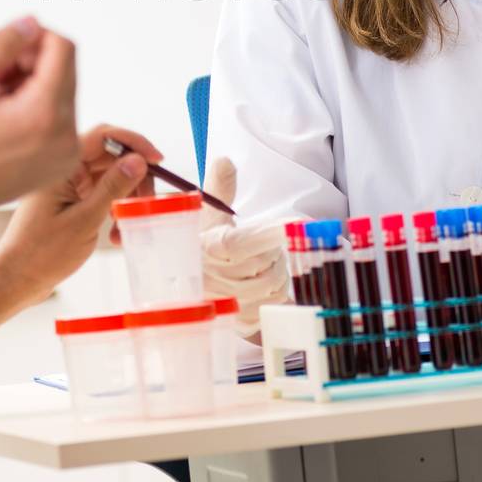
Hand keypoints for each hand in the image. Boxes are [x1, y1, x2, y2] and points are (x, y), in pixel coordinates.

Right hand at [0, 18, 80, 220]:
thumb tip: (33, 21)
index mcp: (45, 114)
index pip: (63, 48)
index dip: (32, 38)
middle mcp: (66, 135)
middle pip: (64, 68)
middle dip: (29, 61)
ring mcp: (68, 152)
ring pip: (62, 89)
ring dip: (30, 83)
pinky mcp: (64, 162)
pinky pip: (61, 115)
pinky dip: (36, 106)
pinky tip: (2, 119)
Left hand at [0, 125, 164, 309]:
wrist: (15, 279)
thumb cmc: (40, 254)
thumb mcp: (84, 221)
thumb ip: (112, 187)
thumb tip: (138, 160)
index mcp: (62, 167)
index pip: (103, 137)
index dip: (134, 143)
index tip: (156, 160)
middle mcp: (64, 170)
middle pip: (110, 157)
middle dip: (134, 176)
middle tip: (148, 200)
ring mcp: (67, 186)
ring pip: (108, 177)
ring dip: (125, 197)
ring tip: (128, 224)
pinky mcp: (69, 201)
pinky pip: (100, 195)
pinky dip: (114, 209)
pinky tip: (116, 232)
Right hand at [199, 158, 287, 335]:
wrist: (177, 284)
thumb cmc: (197, 245)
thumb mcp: (205, 215)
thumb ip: (219, 186)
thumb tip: (225, 160)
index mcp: (213, 246)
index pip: (251, 239)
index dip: (279, 231)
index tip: (304, 222)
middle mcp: (220, 277)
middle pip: (271, 262)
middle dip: (273, 252)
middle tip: (258, 247)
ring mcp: (230, 302)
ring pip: (277, 284)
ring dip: (276, 273)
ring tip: (254, 266)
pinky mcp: (240, 321)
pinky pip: (275, 304)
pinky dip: (275, 293)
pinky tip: (256, 285)